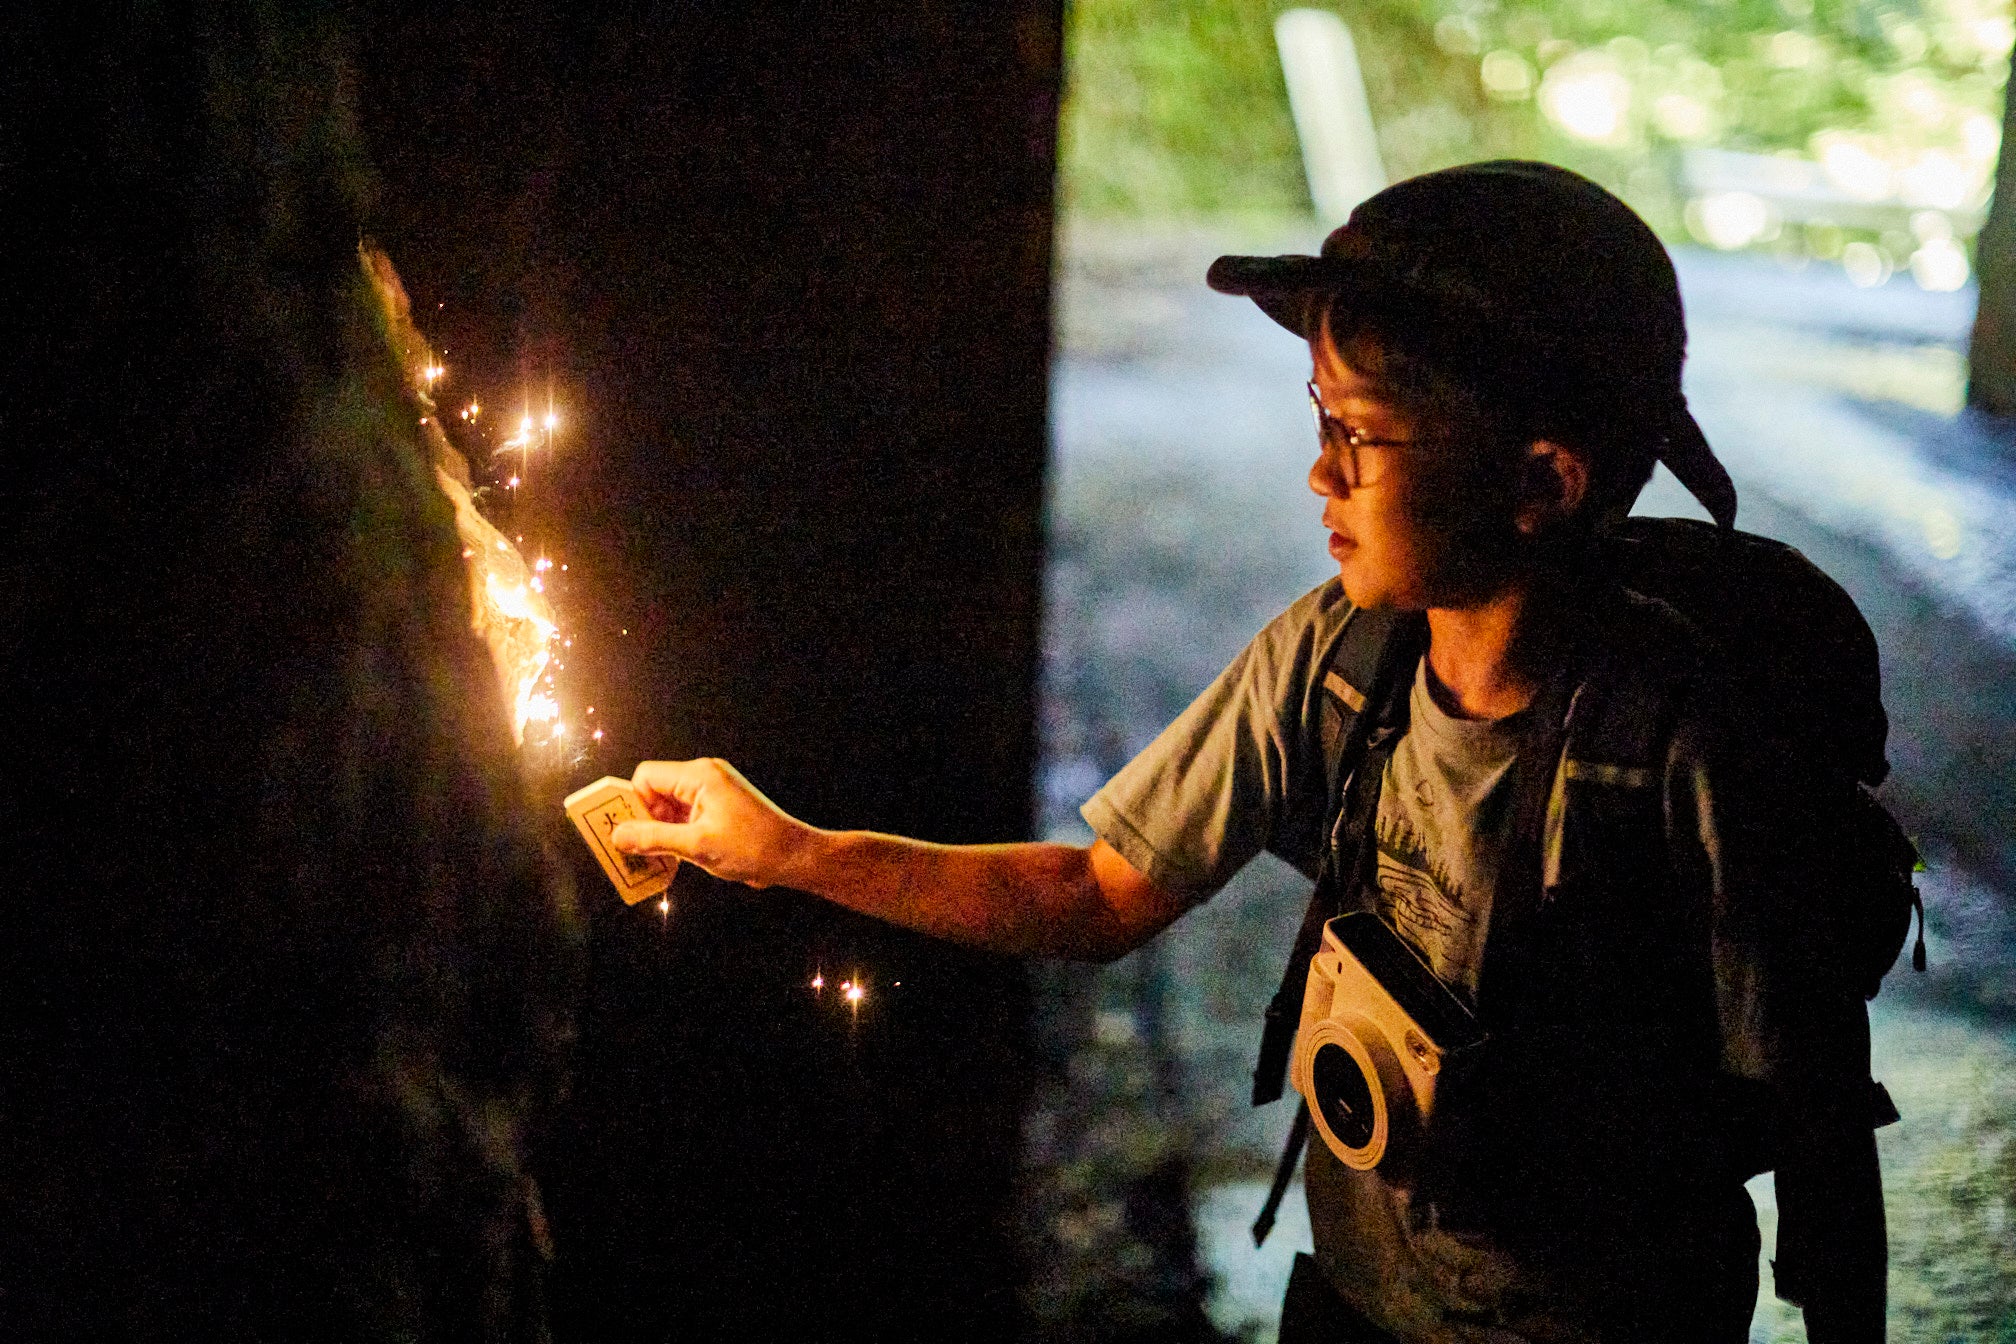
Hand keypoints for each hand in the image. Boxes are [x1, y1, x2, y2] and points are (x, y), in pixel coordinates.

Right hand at [610, 758, 813, 888]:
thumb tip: (618, 835)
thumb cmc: (754, 846)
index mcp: (699, 776)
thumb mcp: (697, 845)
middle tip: (634, 850)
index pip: (646, 777)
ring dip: (658, 832)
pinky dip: (675, 835)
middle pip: (655, 791)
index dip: (633, 803)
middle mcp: (704, 778)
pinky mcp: (718, 810)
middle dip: (642, 820)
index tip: (626, 832)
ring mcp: (712, 793)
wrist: (794, 856)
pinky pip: (685, 817)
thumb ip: (654, 838)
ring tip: (654, 860)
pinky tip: (673, 859)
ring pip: (669, 807)